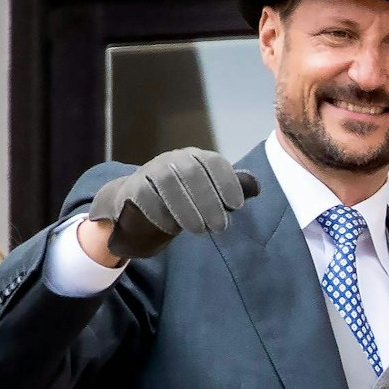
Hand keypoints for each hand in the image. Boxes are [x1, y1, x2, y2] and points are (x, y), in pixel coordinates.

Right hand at [85, 148, 259, 259]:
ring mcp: (151, 170)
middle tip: (220, 227)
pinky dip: (160, 212)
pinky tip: (171, 229)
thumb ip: (231, 189)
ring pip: (169, 182)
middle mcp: (173, 159)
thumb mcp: (207, 194)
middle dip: (209, 200)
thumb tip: (256, 187)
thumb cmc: (180, 200)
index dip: (227, 182)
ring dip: (187, 208)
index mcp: (195, 158)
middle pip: (192, 172)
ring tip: (200, 230)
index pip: (213, 163)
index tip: (236, 206)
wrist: (136, 205)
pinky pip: (145, 195)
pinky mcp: (132, 187)